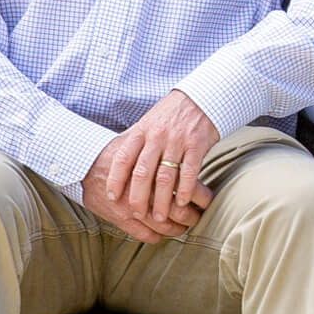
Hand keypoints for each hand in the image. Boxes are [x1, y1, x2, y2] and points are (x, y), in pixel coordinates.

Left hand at [82, 90, 219, 241]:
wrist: (201, 96)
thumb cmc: (171, 114)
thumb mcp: (148, 122)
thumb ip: (136, 143)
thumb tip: (119, 168)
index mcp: (142, 131)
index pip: (123, 158)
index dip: (115, 179)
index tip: (112, 197)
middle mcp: (157, 136)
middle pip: (142, 172)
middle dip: (138, 197)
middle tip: (137, 215)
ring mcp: (177, 140)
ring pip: (165, 176)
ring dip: (161, 200)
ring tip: (159, 217)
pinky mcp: (197, 144)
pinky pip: (190, 171)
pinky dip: (185, 189)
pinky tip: (183, 203)